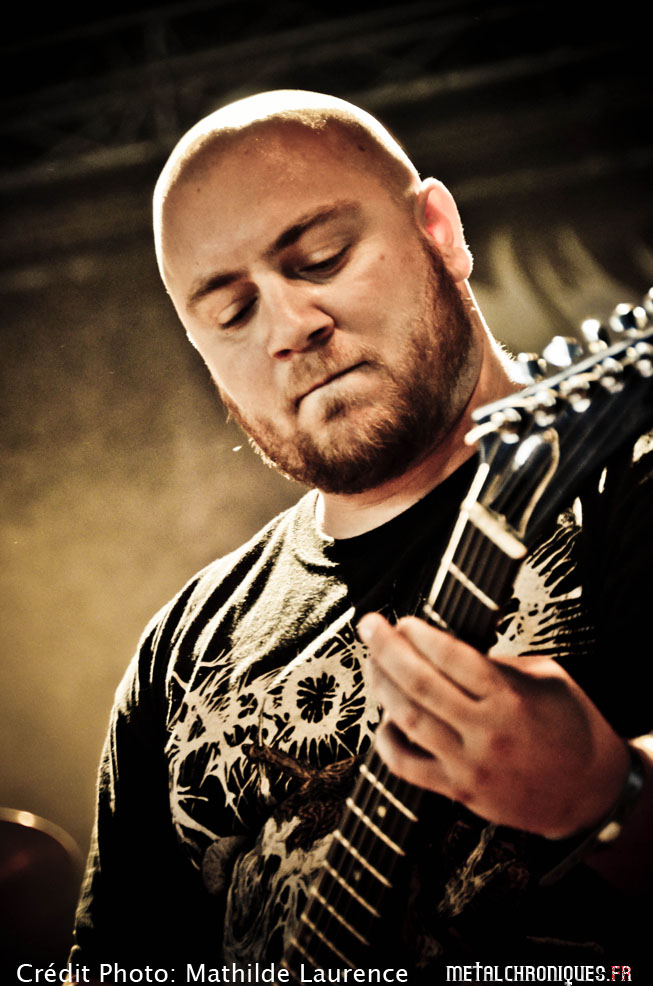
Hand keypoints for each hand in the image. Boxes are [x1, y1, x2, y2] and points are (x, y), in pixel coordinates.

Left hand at [357, 612, 629, 838]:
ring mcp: (469, 766)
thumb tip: (443, 645)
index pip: (451, 656)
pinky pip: (406, 766)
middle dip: (386, 649)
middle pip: (419, 684)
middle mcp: (487, 732)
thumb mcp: (545, 678)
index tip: (402, 619)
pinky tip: (385, 719)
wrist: (591, 793)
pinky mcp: (459, 792)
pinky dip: (387, 740)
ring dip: (381, 687)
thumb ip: (495, 663)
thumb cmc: (571, 725)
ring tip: (372, 664)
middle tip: (369, 626)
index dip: (419, 634)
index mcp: (511, 698)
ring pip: (406, 720)